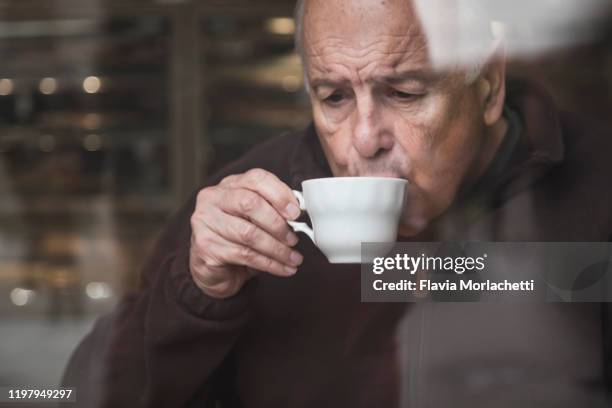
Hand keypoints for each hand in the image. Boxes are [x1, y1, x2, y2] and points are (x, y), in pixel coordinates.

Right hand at [189, 168, 302, 298]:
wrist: (213, 268)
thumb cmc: (237, 238)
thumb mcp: (255, 219)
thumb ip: (273, 209)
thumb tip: (297, 212)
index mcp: (229, 185)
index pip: (256, 178)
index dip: (280, 194)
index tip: (296, 213)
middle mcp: (213, 198)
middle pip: (250, 203)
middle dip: (277, 224)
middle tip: (293, 239)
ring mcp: (206, 221)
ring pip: (249, 233)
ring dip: (277, 249)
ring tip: (293, 258)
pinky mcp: (206, 246)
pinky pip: (245, 254)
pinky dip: (269, 263)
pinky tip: (283, 268)